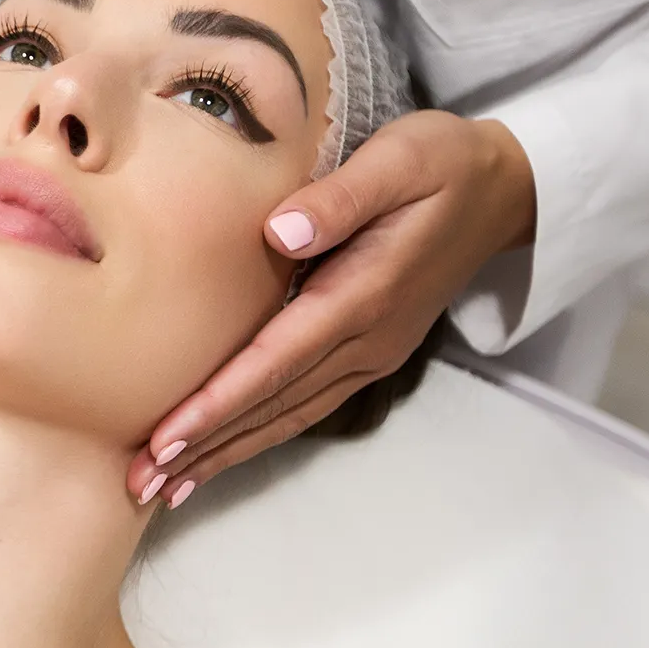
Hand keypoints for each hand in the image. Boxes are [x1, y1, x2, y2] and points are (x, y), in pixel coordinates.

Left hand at [128, 110, 536, 507]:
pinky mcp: (368, 353)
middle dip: (205, 446)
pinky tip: (220, 453)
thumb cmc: (442, 163)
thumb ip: (341, 197)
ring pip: (287, 415)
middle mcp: (366, 339)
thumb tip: (281, 230)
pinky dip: (258, 433)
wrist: (505, 189)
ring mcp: (370, 353)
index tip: (165, 438)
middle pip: (272, 404)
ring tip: (167, 487)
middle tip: (143, 484)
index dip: (217, 403)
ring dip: (226, 452)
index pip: (274, 361)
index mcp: (363, 295)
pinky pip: (304, 404)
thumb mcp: (399, 160)